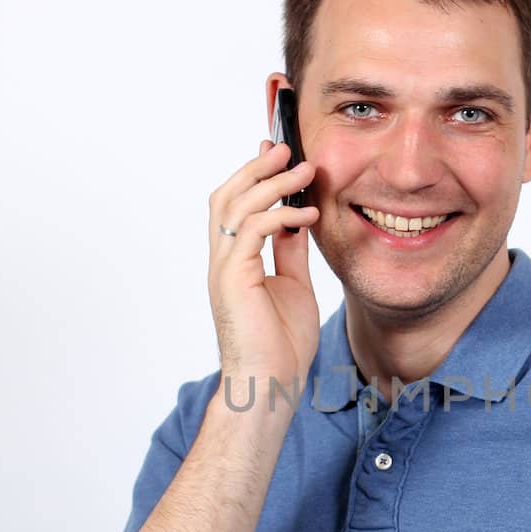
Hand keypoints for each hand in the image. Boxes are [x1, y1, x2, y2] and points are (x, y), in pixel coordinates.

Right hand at [206, 141, 321, 397]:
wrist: (271, 385)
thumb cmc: (281, 347)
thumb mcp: (295, 287)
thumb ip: (291, 252)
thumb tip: (299, 221)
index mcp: (235, 263)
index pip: (235, 207)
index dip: (253, 176)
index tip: (278, 153)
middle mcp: (224, 261)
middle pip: (227, 196)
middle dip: (255, 167)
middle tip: (284, 147)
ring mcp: (225, 269)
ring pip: (236, 206)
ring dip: (270, 182)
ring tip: (302, 169)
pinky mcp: (233, 278)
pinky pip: (253, 230)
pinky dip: (280, 216)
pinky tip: (306, 214)